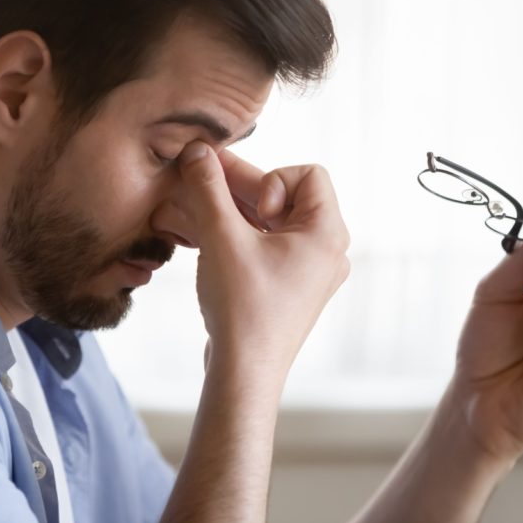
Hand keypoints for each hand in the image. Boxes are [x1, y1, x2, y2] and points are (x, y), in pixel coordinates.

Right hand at [177, 142, 350, 372]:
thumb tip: (197, 150)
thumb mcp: (222, 237)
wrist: (244, 372)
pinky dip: (238, 236)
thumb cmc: (243, 308)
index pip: (309, 174)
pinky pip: (266, 247)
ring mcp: (308, 271)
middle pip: (285, 197)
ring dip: (234, 212)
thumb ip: (209, 188)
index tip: (252, 209)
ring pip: (271, 223)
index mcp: (327, 233)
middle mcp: (326, 250)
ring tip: (194, 209)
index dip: (272, 179)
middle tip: (200, 180)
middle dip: (241, 190)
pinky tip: (203, 236)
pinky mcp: (288, 287)